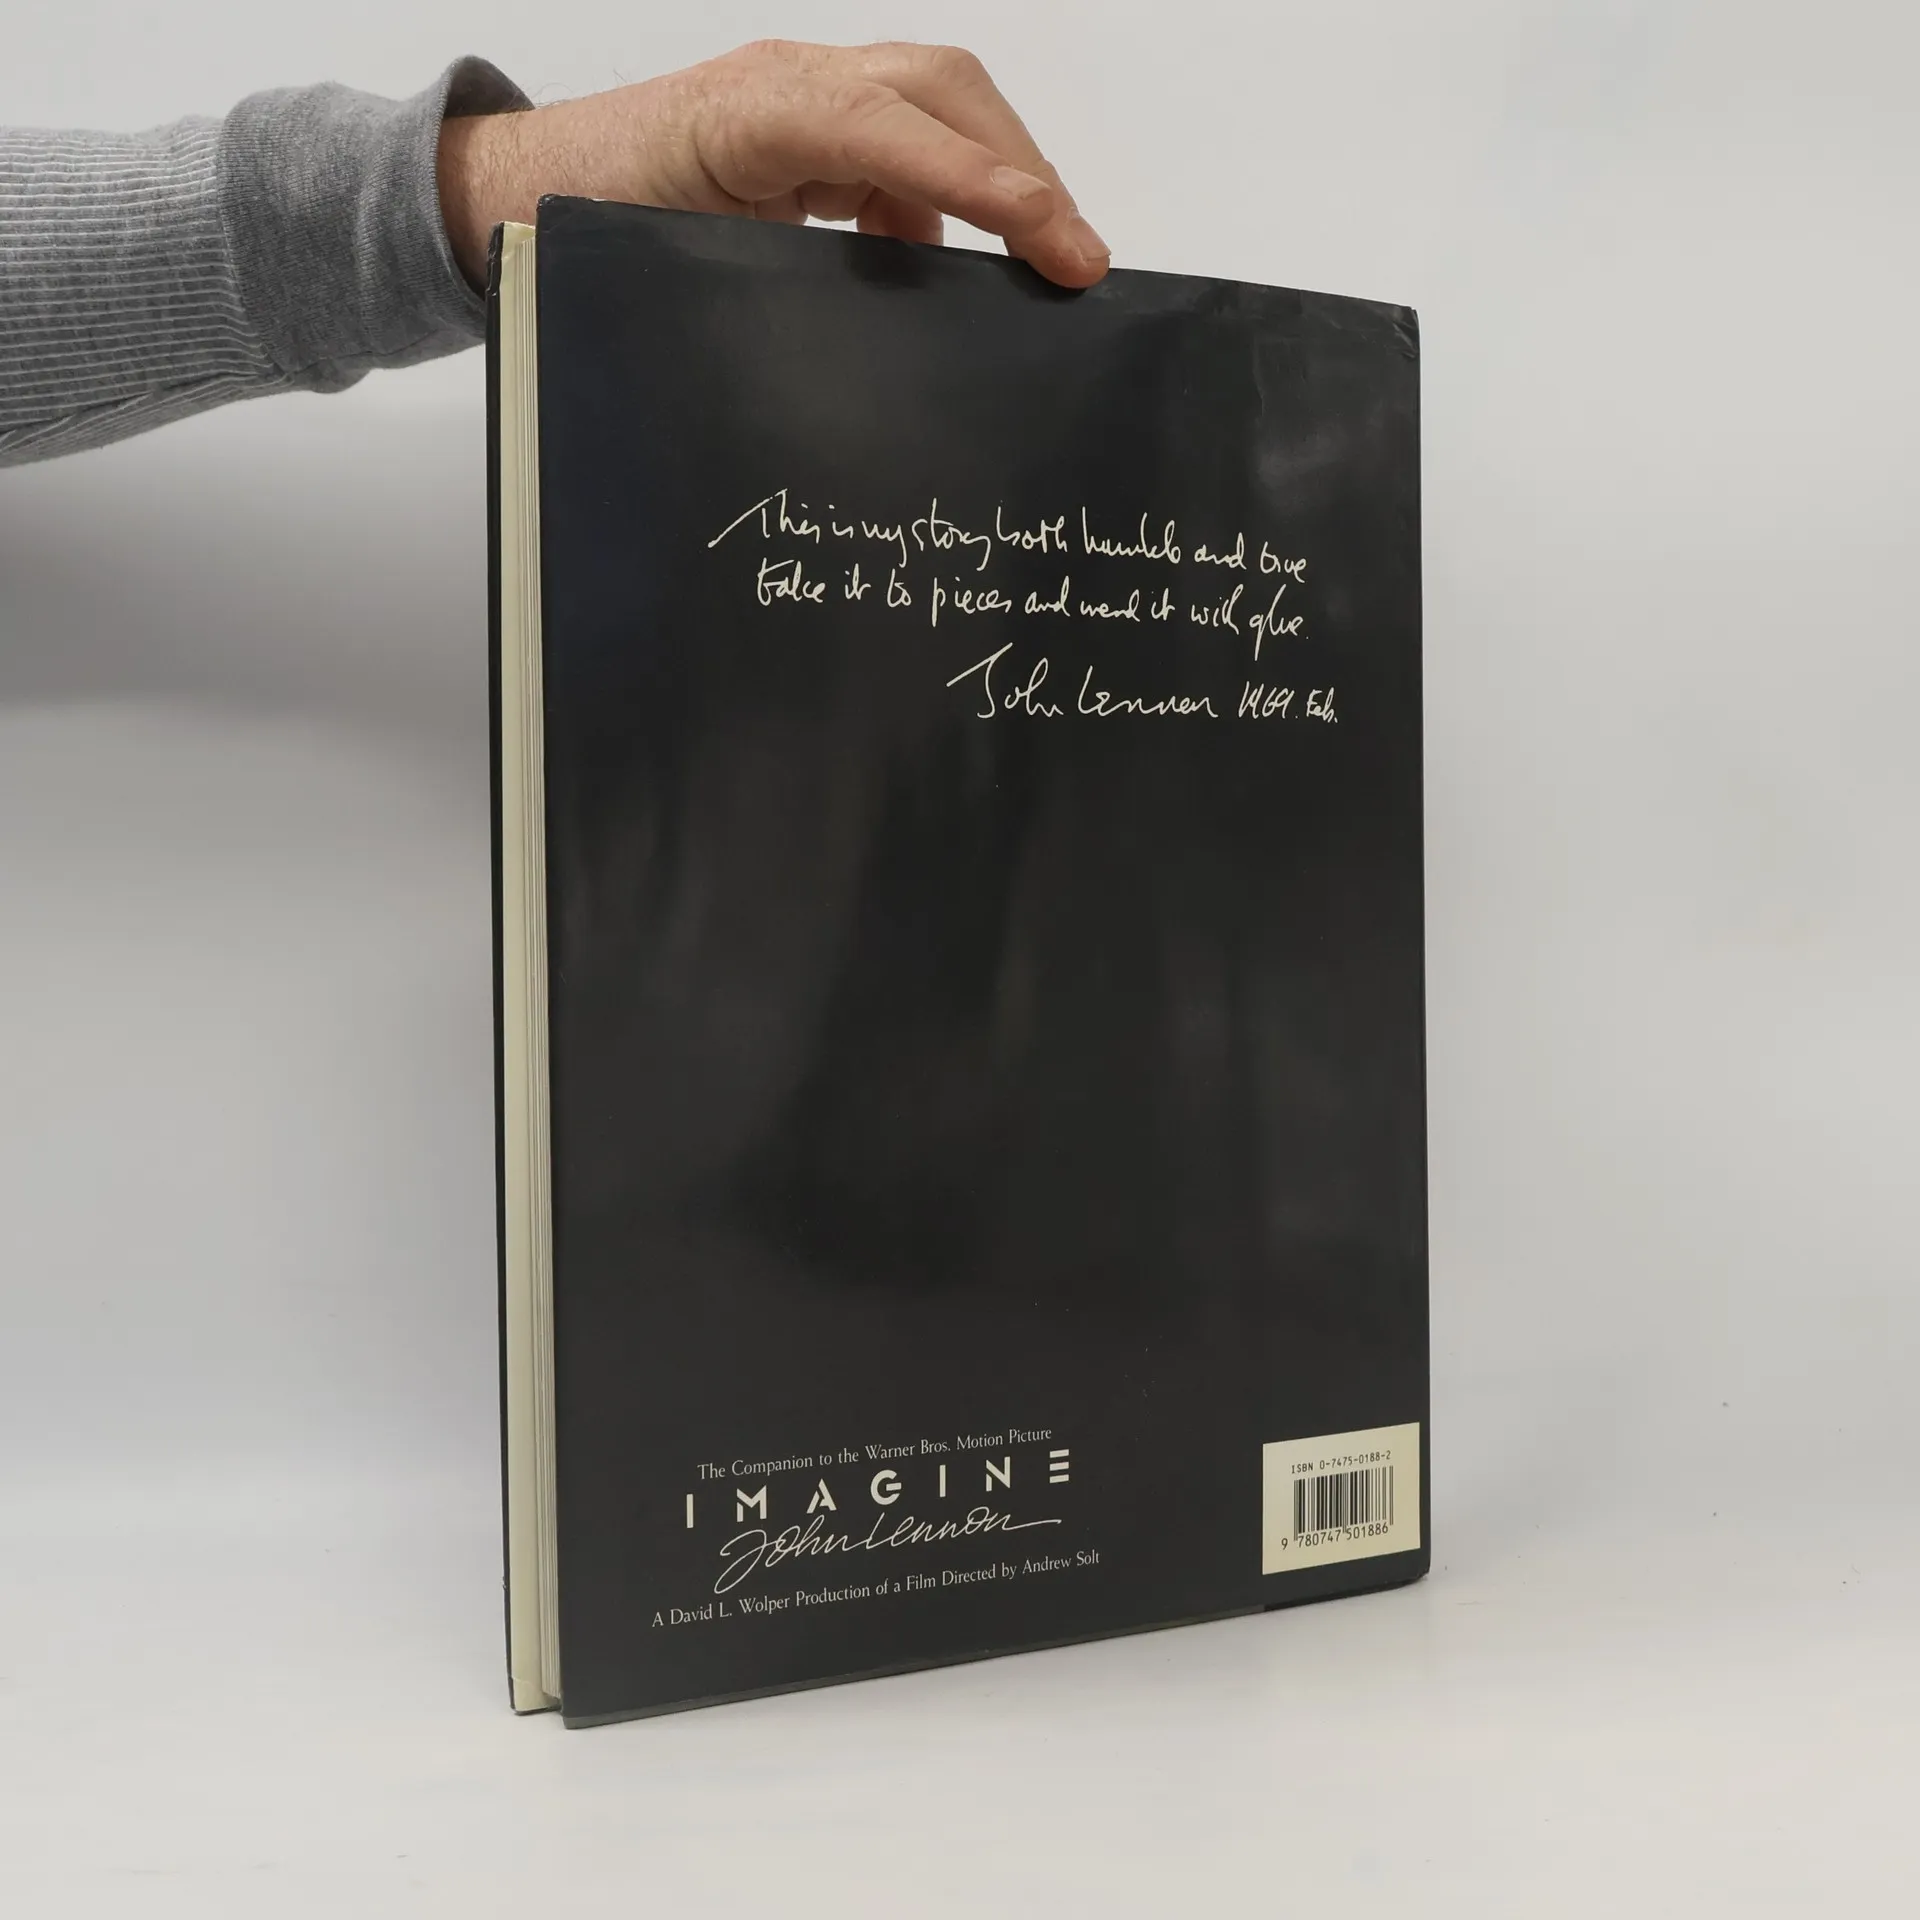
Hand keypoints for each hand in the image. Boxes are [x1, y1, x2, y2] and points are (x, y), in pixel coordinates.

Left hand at [437, 40, 1108, 291]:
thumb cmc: (590, 228)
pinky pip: (908, 151)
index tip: (1049, 239)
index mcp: (750, 111)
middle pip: (941, 89)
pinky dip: (949, 206)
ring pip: (938, 109)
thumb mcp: (673, 264)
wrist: (530, 191)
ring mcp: (812, 99)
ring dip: (1000, 181)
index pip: (887, 126)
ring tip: (1046, 267)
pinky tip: (955, 273)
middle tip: (1079, 259)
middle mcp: (793, 84)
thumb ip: (779, 285)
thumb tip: (895, 328)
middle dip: (1022, 169)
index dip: (975, 182)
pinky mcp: (820, 130)